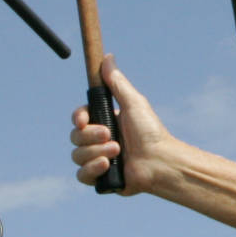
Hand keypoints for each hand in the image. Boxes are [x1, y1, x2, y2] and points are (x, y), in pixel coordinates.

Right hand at [69, 55, 170, 193]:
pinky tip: (107, 165)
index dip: (78, 118)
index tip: (84, 120)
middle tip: (111, 135)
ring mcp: (98, 159)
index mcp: (104, 122)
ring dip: (96, 152)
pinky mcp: (100, 179)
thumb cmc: (151, 132)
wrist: (161, 162)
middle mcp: (98, 141)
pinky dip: (92, 170)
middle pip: (75, 136)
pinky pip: (81, 175)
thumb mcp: (133, 103)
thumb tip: (107, 57)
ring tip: (118, 151)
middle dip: (91, 136)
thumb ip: (117, 82)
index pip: (79, 118)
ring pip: (76, 155)